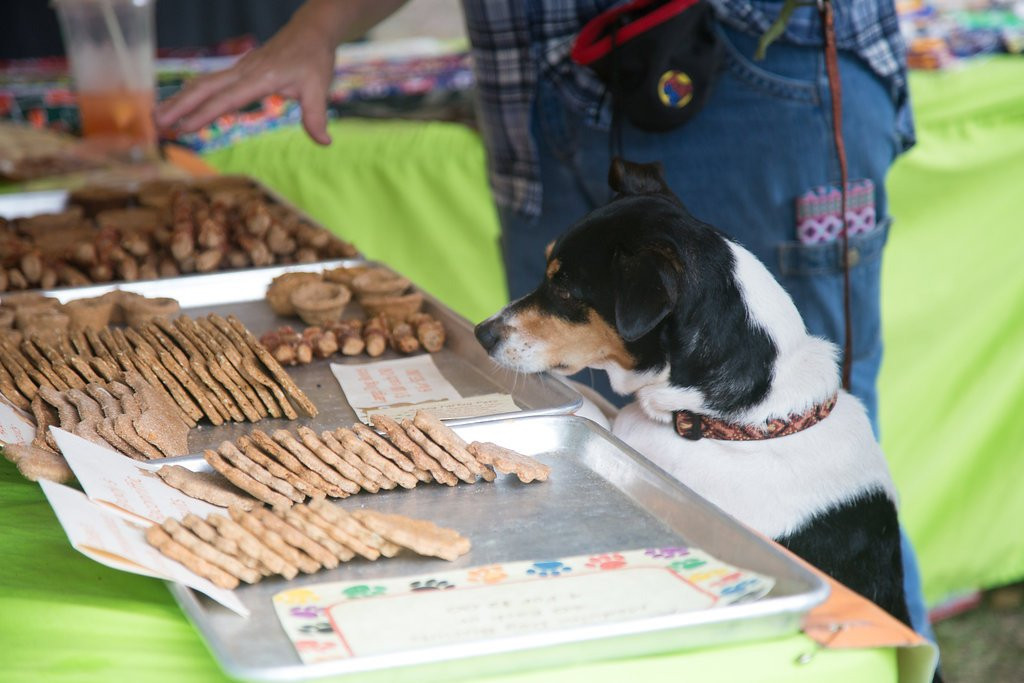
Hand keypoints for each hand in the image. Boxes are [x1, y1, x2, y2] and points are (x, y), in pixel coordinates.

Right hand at [155, 7, 338, 143]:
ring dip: (180, 100)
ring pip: (203, 83)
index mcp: (260, 78)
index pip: (227, 99)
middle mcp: (244, 71)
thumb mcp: (319, 88)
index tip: (184, 128)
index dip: (204, 114)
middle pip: (205, 88)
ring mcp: (239, 69)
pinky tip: (180, 105)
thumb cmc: (314, 59)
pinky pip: (211, 83)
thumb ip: (316, 117)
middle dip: (179, 106)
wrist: (310, 32)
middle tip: (156, 124)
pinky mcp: (239, 71)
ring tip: (159, 117)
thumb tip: (325, 142)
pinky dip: (193, 94)